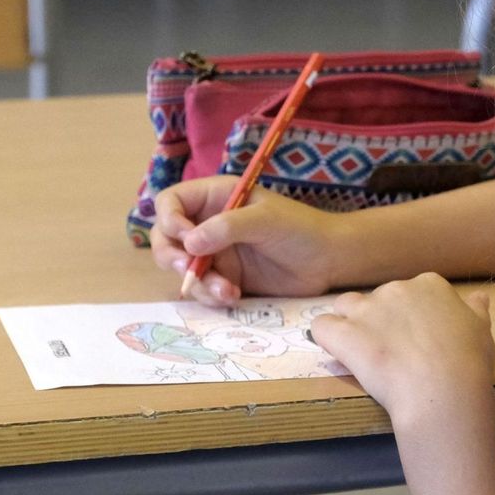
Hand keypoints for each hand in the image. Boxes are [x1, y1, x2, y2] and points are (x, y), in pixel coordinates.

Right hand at [151, 177, 345, 305]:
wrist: (328, 261)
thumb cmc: (300, 229)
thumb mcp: (265, 220)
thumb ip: (227, 227)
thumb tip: (190, 242)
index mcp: (215, 197)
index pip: (171, 202)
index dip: (169, 219)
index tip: (186, 237)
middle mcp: (208, 223)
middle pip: (166, 238)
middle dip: (171, 257)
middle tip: (187, 271)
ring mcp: (215, 253)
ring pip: (182, 269)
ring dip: (197, 283)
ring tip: (227, 291)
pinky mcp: (224, 278)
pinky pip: (202, 289)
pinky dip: (211, 296)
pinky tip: (233, 297)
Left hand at [311, 273, 494, 432]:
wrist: (443, 390)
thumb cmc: (468, 363)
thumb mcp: (482, 331)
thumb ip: (475, 311)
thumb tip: (478, 297)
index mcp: (430, 285)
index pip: (412, 291)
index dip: (411, 315)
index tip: (416, 338)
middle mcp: (396, 289)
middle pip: (379, 298)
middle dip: (381, 320)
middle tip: (393, 352)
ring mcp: (367, 309)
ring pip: (345, 305)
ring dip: (349, 323)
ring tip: (360, 350)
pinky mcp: (344, 333)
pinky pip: (321, 326)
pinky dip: (326, 338)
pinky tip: (337, 353)